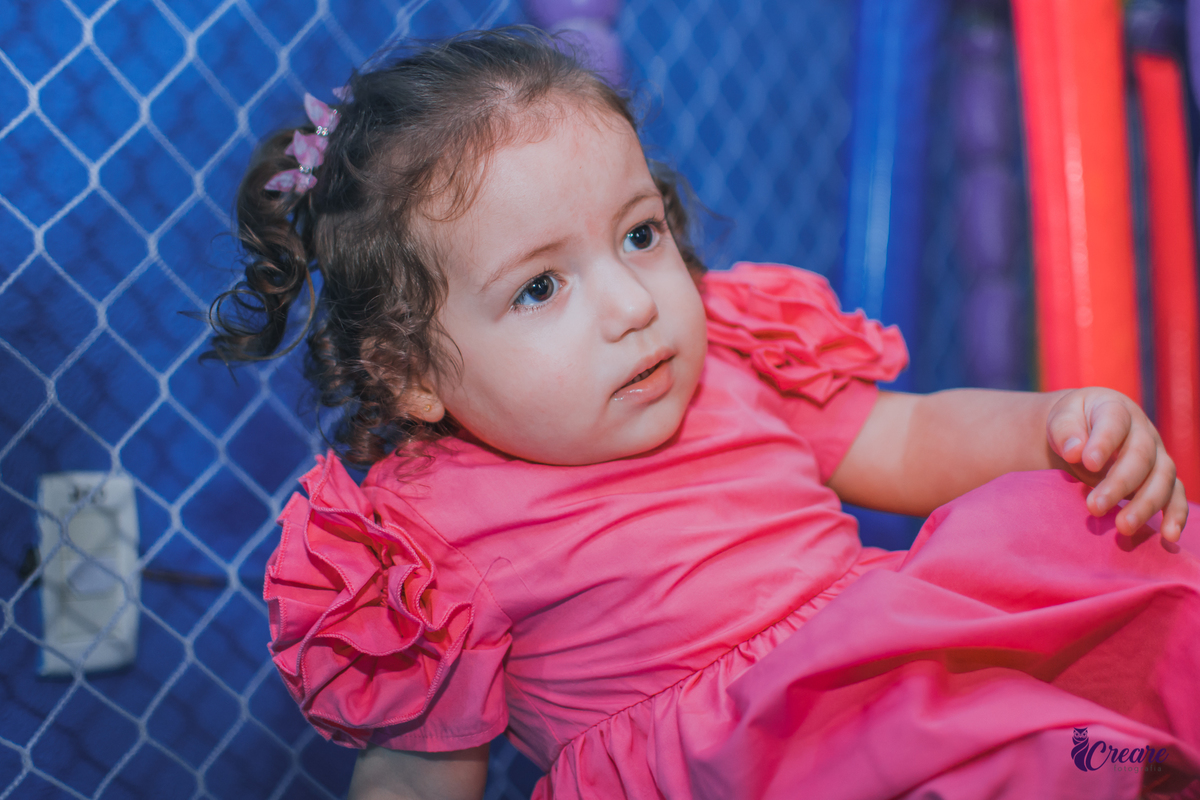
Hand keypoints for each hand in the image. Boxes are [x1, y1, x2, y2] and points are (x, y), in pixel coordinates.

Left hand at [1046, 388, 1187, 539]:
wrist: (1085, 426)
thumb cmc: (1072, 423)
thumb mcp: (1061, 418)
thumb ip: (1065, 431)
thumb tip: (1074, 450)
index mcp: (1115, 410)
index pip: (1114, 424)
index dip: (1103, 443)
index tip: (1088, 463)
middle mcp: (1143, 432)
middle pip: (1140, 457)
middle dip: (1119, 484)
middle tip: (1094, 507)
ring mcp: (1156, 455)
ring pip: (1162, 479)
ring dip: (1145, 505)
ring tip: (1123, 528)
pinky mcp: (1162, 477)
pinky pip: (1175, 495)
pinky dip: (1175, 515)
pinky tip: (1169, 536)